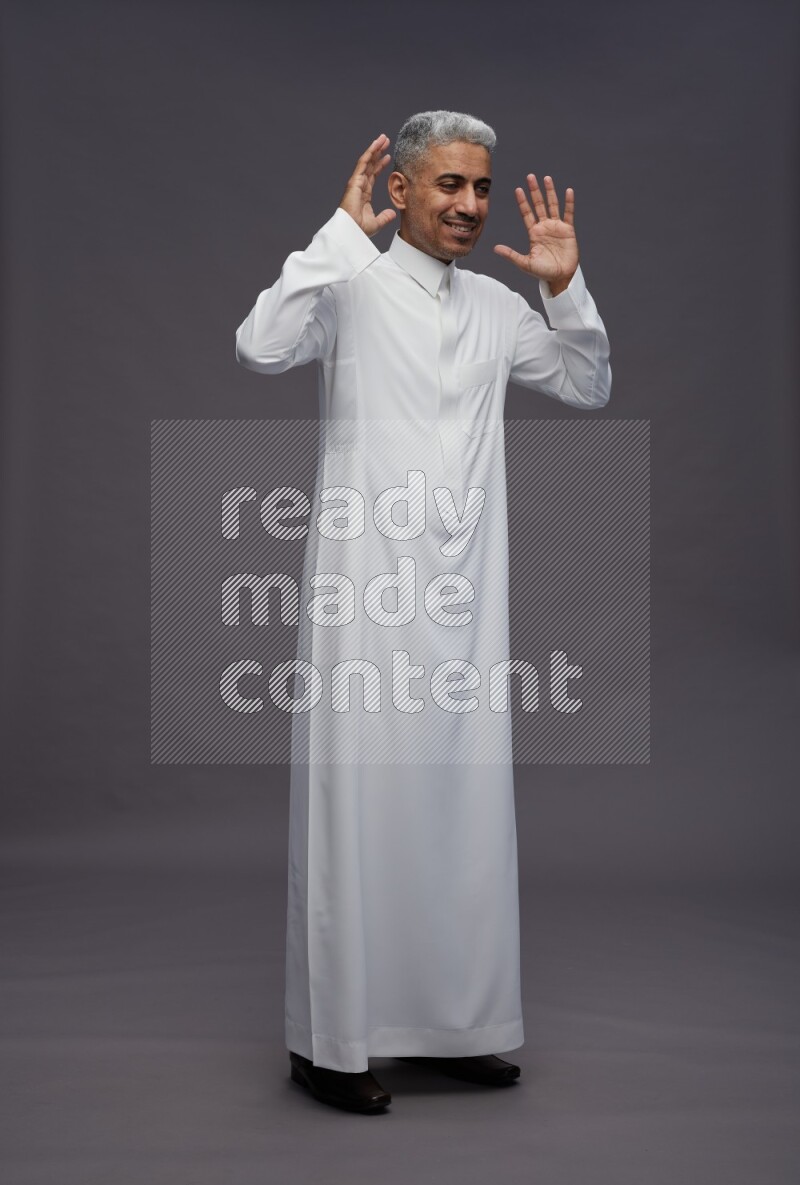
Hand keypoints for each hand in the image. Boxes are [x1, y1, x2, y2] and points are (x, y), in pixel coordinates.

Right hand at [338, 134, 396, 236]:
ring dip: (375, 148)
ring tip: (383, 138)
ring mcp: (356, 182)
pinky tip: (376, 144)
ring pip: (367, 160)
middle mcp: (360, 185)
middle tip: (385, 141)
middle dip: (378, 152)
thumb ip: (384, 217)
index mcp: (364, 194)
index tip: (388, 157)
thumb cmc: (359, 229)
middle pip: (370, 164)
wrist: (351, 231)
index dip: (380, 165)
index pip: (373, 175)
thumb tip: (392, 214)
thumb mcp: (376, 223)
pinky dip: (370, 153)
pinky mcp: (355, 180)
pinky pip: (363, 163)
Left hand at [494, 175, 577, 293]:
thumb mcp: (525, 263)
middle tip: (530, 176)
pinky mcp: (568, 230)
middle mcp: (544, 227)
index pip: (527, 213)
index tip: (518, 189)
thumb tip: (495, 249)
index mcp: (533, 233)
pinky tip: (568, 191)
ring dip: (550, 192)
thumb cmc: (542, 272)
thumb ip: (511, 254)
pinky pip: (568, 213)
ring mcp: (556, 227)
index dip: (522, 201)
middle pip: (538, 205)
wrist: (560, 277)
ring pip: (552, 205)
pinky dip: (569, 203)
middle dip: (534, 191)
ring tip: (546, 178)